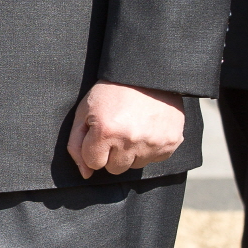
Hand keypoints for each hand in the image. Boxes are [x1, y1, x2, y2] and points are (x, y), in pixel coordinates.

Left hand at [67, 81, 185, 180]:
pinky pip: (154, 159)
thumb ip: (76, 145)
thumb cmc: (111, 92)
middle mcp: (130, 140)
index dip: (95, 147)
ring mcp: (153, 142)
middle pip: (114, 168)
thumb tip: (86, 174)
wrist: (147, 73)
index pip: (93, 163)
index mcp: (105, 131)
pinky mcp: (171, 142)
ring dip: (132, 151)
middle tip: (117, 129)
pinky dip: (149, 147)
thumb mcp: (84, 112)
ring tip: (133, 127)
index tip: (101, 131)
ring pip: (135, 165)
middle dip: (112, 152)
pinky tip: (148, 128)